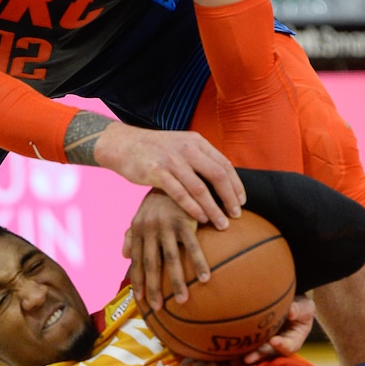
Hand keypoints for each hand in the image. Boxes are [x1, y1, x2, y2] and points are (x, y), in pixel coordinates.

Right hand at [95, 123, 244, 227]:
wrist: (123, 144)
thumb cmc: (154, 150)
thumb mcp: (181, 145)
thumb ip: (199, 158)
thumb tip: (221, 178)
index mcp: (196, 142)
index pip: (224, 164)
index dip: (236, 185)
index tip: (242, 201)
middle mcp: (187, 149)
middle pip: (217, 176)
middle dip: (230, 198)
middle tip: (237, 215)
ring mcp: (172, 160)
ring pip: (200, 188)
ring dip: (213, 208)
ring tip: (222, 224)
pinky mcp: (156, 172)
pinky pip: (180, 193)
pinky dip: (193, 208)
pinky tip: (201, 219)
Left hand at [124, 189, 225, 309]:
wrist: (176, 172)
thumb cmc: (160, 197)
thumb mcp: (142, 214)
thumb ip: (132, 235)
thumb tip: (123, 255)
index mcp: (138, 229)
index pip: (136, 260)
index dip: (138, 280)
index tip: (140, 300)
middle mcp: (149, 229)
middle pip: (150, 264)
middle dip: (153, 288)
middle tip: (158, 308)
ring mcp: (166, 226)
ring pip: (170, 260)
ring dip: (177, 282)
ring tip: (182, 300)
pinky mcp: (185, 221)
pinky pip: (193, 247)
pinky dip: (199, 264)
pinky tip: (206, 278)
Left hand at [181, 295, 314, 365]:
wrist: (282, 306)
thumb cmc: (295, 306)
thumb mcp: (303, 307)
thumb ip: (299, 309)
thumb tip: (290, 311)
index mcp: (287, 342)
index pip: (286, 346)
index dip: (281, 345)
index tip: (275, 341)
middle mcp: (267, 348)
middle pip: (258, 355)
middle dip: (250, 358)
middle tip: (244, 358)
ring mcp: (251, 347)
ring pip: (236, 357)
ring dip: (222, 363)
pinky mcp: (235, 345)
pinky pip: (221, 351)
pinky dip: (207, 355)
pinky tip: (190, 357)